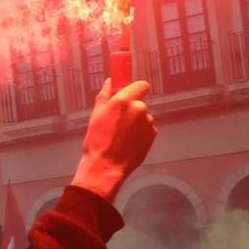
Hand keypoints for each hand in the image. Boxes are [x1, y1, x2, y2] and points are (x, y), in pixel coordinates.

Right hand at [71, 80, 156, 201]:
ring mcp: (148, 122)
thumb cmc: (97, 141)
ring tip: (121, 135)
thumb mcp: (96, 115)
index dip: (136, 89)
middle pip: (140, 102)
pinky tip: (127, 141)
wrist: (106, 165)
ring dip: (135, 122)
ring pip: (143, 116)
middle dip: (131, 108)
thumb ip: (104, 95)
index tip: (130, 92)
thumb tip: (109, 83)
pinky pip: (147, 129)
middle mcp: (139, 109)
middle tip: (117, 120)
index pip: (142, 85)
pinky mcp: (152, 135)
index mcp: (123, 101)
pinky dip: (139, 133)